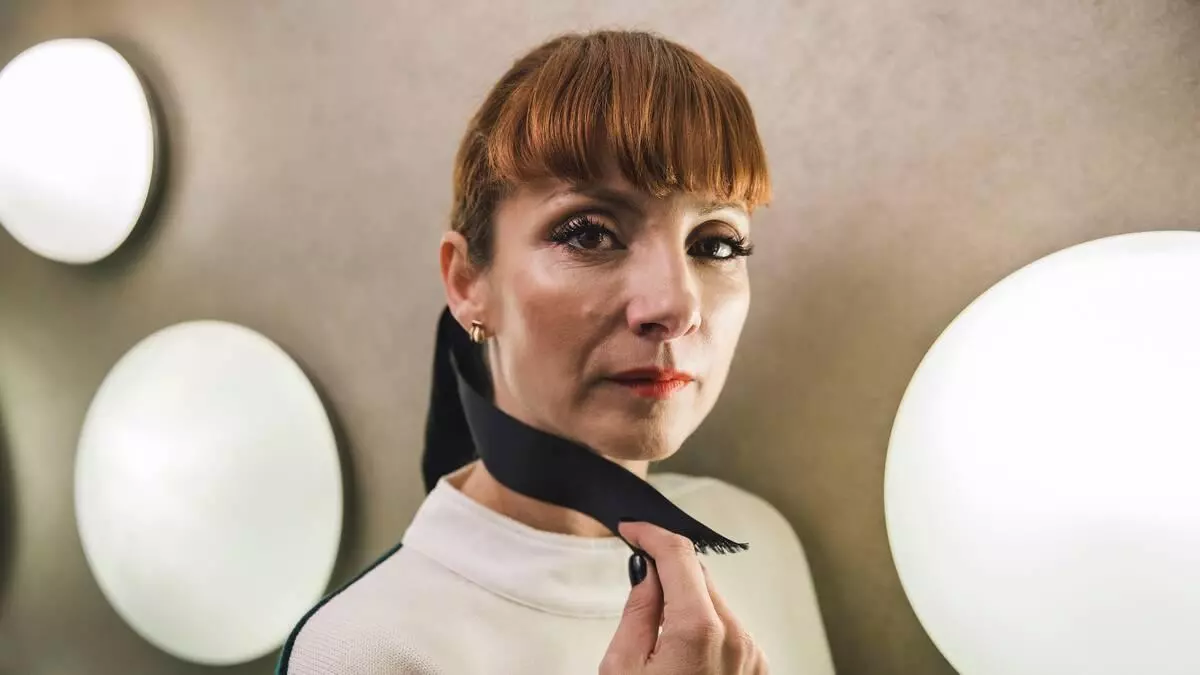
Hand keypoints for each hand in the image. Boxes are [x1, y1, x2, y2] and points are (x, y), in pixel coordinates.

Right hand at [599, 521, 768, 673]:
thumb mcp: (622, 668)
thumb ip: (638, 611)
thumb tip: (647, 571)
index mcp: (698, 631)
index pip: (679, 556)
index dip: (652, 535)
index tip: (634, 529)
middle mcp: (734, 637)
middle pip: (699, 577)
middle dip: (668, 572)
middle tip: (641, 584)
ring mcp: (750, 654)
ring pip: (714, 602)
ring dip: (687, 604)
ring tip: (662, 642)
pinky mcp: (756, 667)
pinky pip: (728, 629)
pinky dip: (705, 628)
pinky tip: (684, 656)